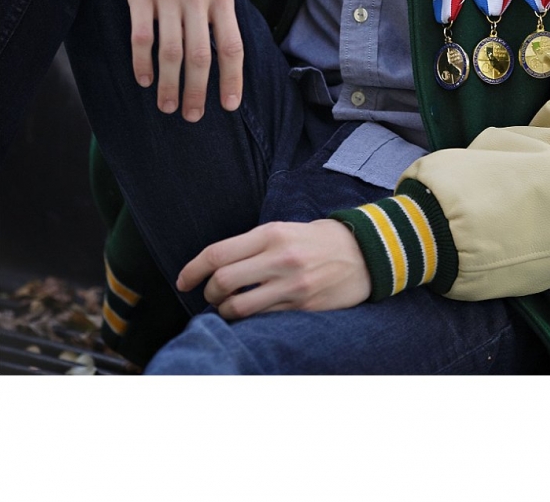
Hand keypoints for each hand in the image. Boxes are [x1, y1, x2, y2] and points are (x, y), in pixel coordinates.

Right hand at [113, 0, 242, 119]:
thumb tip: (222, 36)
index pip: (232, 46)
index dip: (232, 80)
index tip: (229, 106)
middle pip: (200, 57)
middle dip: (198, 93)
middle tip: (192, 117)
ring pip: (170, 52)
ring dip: (169, 86)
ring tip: (167, 107)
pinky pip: (141, 36)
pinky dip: (142, 62)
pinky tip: (144, 79)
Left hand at [177, 219, 372, 316]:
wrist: (366, 252)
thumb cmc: (320, 239)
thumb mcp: (286, 229)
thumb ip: (254, 244)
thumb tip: (220, 264)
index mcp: (271, 233)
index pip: (217, 253)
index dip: (192, 270)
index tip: (183, 281)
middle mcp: (279, 258)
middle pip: (222, 281)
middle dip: (208, 293)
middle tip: (210, 294)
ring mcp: (291, 285)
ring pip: (238, 307)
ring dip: (225, 311)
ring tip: (229, 306)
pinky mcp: (303, 306)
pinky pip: (263, 319)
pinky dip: (249, 320)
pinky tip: (251, 314)